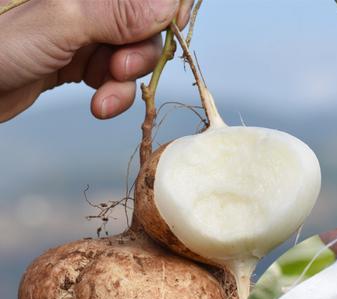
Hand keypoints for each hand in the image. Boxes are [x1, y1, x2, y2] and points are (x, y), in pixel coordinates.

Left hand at [0, 0, 193, 121]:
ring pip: (133, 58)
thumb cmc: (1, 49)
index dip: (167, 7)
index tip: (174, 26)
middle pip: (145, 27)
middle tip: (118, 69)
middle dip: (139, 55)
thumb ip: (117, 14)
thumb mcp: (63, 25)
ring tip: (103, 99)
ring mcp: (89, 37)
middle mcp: (93, 9)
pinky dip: (113, 96)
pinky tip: (98, 104)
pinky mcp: (85, 64)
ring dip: (124, 85)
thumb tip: (168, 5)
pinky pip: (116, 79)